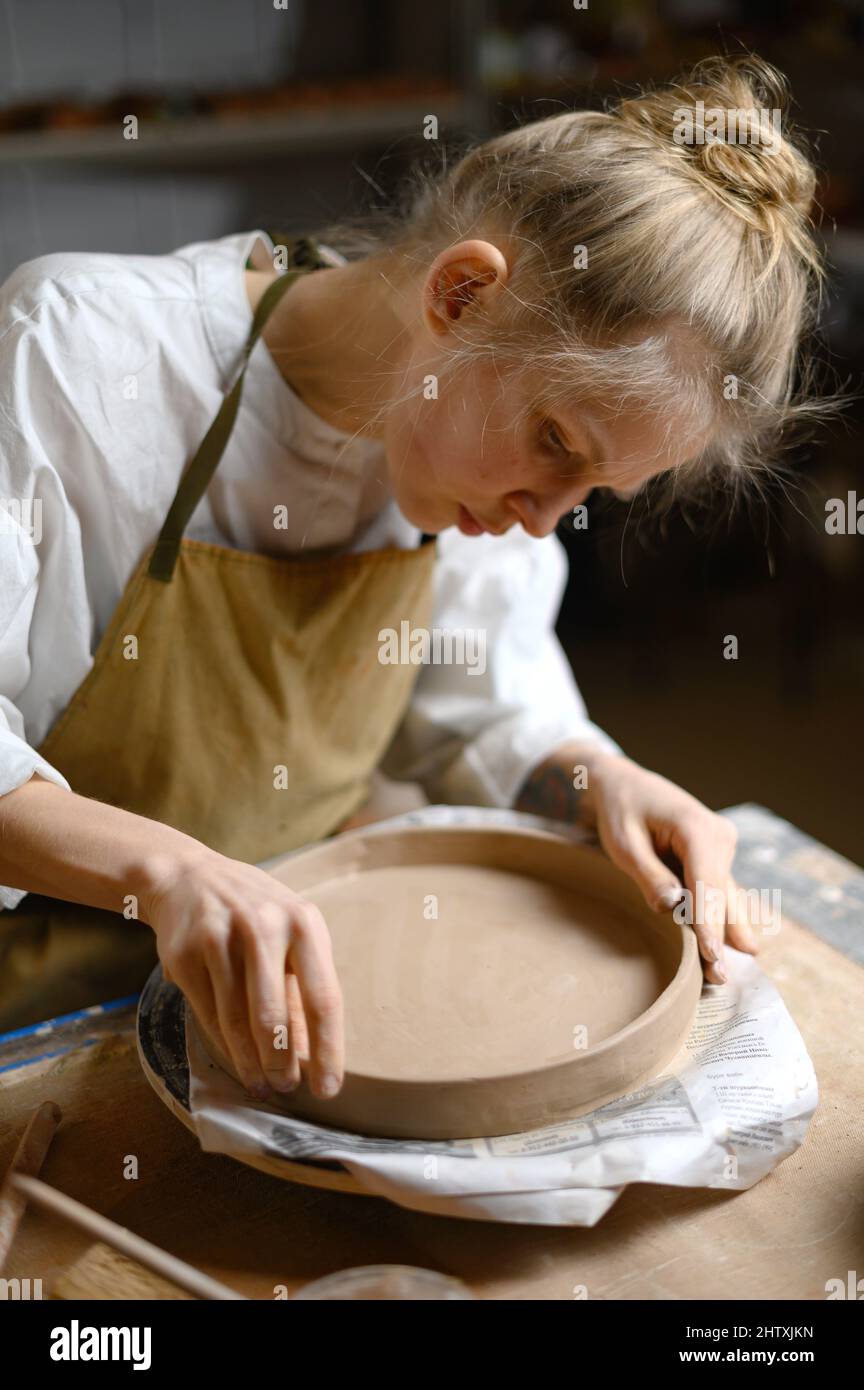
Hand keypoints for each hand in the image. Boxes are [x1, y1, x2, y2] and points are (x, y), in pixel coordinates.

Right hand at [139, 847, 343, 1100]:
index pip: (322, 997)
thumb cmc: (253, 913)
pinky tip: (236, 1059)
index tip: (329, 1087)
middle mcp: (264, 927)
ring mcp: (220, 939)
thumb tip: (314, 1052)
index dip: (327, 1049)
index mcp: (303, 922)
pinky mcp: (185, 955)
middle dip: (281, 1063)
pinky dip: (224, 1044)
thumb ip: (303, 985)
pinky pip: (208, 1013)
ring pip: (236, 1021)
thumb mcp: (289, 934)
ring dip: (250, 1062)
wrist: (187, 877)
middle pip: (274, 1016)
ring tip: (262, 1085)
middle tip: (286, 1089)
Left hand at [580, 752, 758, 982]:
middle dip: (721, 936)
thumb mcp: (624, 843)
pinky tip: (733, 947)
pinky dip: (721, 917)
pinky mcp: (716, 858)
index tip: (711, 955)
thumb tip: (673, 908)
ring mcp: (721, 847)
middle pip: (722, 894)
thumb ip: (649, 875)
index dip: (709, 923)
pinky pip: (720, 892)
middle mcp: (719, 837)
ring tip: (732, 970)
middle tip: (721, 978)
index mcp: (697, 827)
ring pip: (726, 896)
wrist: (625, 785)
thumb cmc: (621, 811)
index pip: (708, 883)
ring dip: (726, 932)